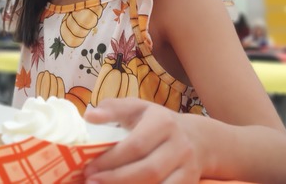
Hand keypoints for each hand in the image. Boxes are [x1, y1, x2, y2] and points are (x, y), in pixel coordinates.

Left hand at [83, 98, 200, 183]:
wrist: (197, 138)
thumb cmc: (157, 123)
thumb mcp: (137, 108)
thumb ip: (113, 109)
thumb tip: (89, 116)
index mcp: (163, 123)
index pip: (136, 145)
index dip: (111, 160)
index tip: (88, 169)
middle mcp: (179, 145)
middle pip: (149, 170)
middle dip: (117, 179)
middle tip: (91, 183)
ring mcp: (188, 166)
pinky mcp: (190, 182)